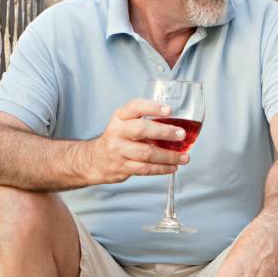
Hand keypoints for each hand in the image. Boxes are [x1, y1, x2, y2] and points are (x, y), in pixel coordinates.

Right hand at [77, 99, 191, 184]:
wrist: (93, 160)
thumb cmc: (117, 139)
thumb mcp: (124, 124)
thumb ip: (144, 121)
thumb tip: (176, 125)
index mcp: (119, 118)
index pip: (134, 107)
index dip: (152, 107)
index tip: (169, 110)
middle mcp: (116, 132)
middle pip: (142, 130)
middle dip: (164, 132)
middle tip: (181, 135)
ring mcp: (118, 151)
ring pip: (146, 153)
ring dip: (168, 156)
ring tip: (184, 157)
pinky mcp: (121, 168)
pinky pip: (145, 169)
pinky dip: (161, 168)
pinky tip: (172, 167)